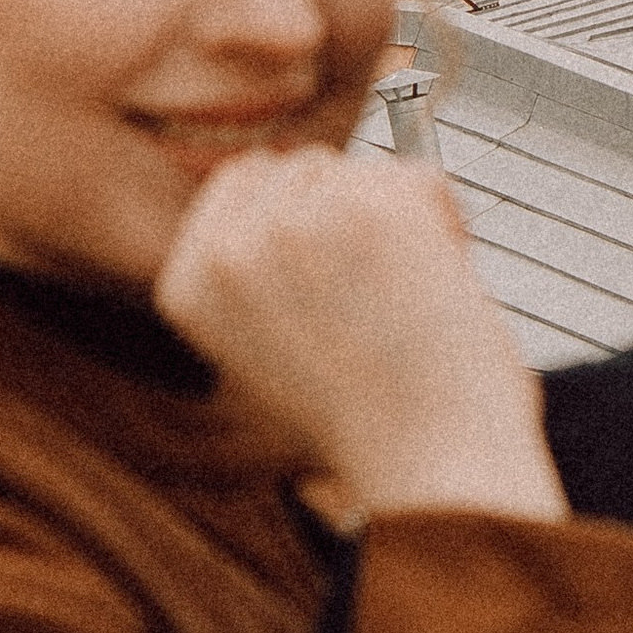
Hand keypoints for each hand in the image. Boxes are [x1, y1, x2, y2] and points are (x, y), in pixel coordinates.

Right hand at [157, 147, 567, 526]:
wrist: (429, 466)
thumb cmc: (365, 419)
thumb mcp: (264, 347)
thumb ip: (254, 267)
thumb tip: (274, 174)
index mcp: (187, 283)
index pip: (241, 178)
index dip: (300, 216)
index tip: (330, 283)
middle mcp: (228, 248)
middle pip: (305, 166)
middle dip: (349, 214)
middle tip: (373, 301)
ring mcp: (297, 223)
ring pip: (363, 169)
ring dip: (398, 221)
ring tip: (403, 305)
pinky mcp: (371, 207)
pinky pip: (421, 176)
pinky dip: (445, 223)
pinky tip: (438, 289)